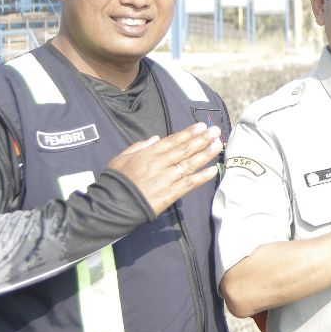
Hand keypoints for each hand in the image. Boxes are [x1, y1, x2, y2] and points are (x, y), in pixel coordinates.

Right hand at [107, 123, 222, 215]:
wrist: (112, 206)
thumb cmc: (115, 181)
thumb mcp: (120, 158)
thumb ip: (138, 146)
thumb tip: (155, 138)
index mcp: (148, 154)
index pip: (173, 141)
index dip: (189, 133)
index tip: (201, 126)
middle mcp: (160, 164)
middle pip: (185, 150)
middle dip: (202, 139)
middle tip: (216, 131)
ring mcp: (166, 179)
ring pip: (190, 164)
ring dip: (206, 154)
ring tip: (218, 145)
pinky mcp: (170, 194)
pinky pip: (189, 184)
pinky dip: (202, 177)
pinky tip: (213, 170)